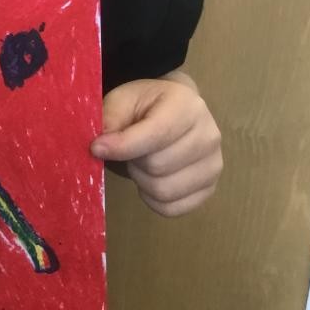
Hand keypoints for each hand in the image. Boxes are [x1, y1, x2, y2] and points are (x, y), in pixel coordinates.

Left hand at [90, 71, 222, 216]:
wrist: (175, 111)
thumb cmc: (146, 105)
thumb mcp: (123, 100)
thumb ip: (110, 119)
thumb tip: (99, 148)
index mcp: (187, 105)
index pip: (155, 134)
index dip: (121, 146)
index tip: (96, 147)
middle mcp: (209, 135)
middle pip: (157, 166)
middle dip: (132, 161)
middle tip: (129, 150)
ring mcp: (214, 165)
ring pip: (164, 190)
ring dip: (141, 180)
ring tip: (141, 162)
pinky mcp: (210, 189)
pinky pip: (172, 209)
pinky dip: (152, 199)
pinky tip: (150, 179)